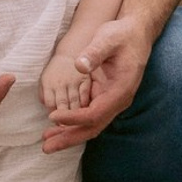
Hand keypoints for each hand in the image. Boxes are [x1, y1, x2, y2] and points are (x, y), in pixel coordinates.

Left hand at [41, 17, 150, 152]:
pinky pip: (88, 115)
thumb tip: (78, 66)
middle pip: (92, 127)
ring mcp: (111, 100)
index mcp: (120, 90)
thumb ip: (94, 52)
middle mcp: (117, 100)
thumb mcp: (107, 38)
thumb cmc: (122, 35)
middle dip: (69, 138)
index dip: (74, 117)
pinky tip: (56, 125)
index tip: (53, 116)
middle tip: (46, 147)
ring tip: (46, 142)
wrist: (135, 33)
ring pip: (89, 124)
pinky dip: (72, 122)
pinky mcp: (104, 96)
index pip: (95, 112)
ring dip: (68, 133)